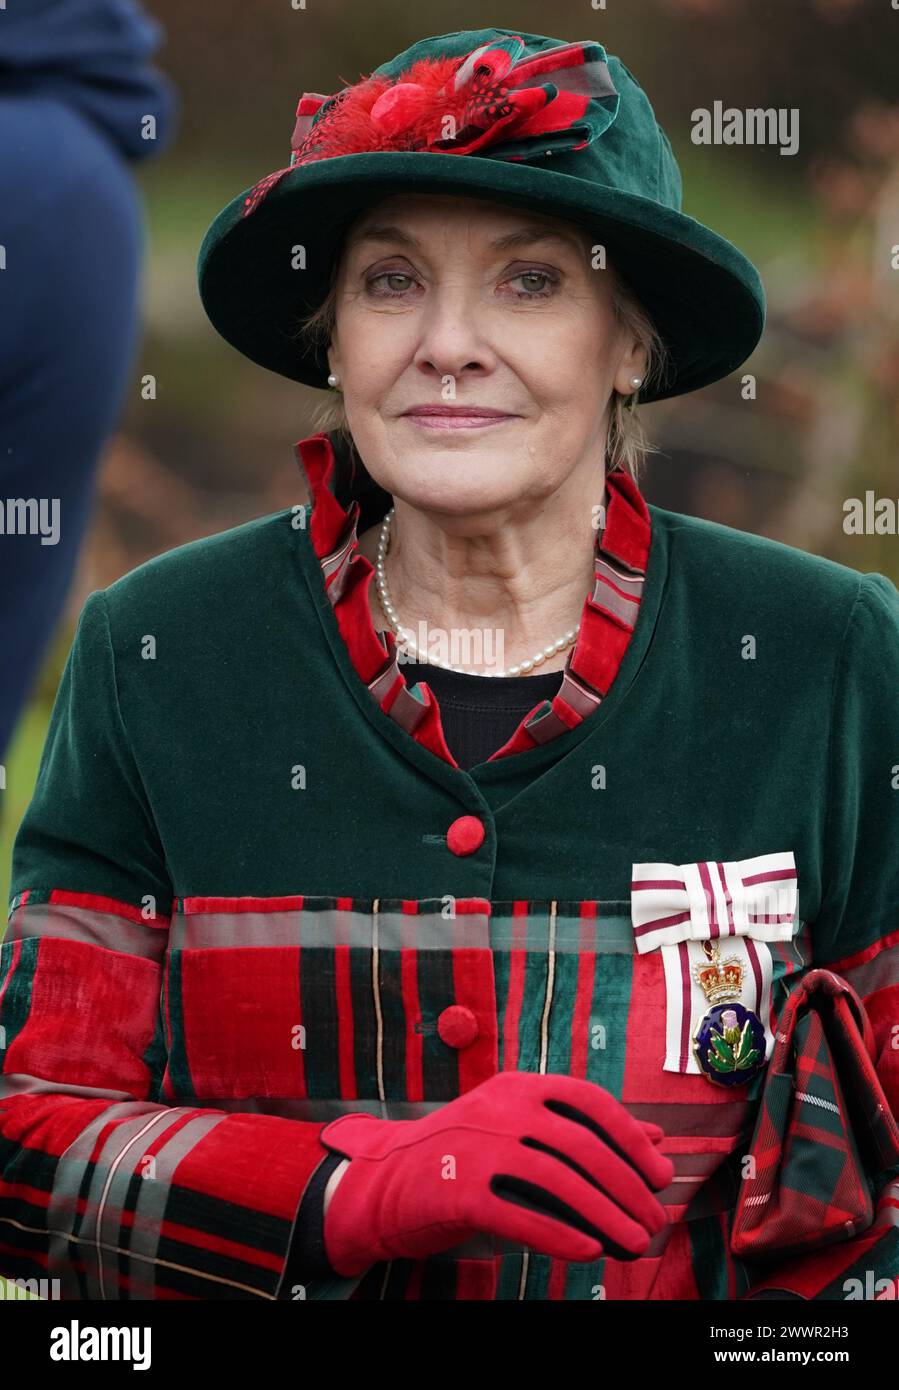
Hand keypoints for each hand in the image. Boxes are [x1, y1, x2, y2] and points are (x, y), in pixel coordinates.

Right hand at [320, 1071, 672, 1275]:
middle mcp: (499, 1109)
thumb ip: (582, 1131)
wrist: (385, 1179)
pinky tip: (588, 1251)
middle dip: (626, 1186)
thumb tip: (655, 1141)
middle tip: (652, 1219)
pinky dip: (559, 1236)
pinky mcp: (456, 1191)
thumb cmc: (465, 1155)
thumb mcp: (519, 1128)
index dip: (631, 1137)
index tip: (659, 1173)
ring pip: (557, 1180)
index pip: (588, 1100)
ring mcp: (476, 1147)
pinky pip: (519, 1216)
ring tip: (633, 1242)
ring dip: (604, 1215)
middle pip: (580, 1144)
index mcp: (517, 1087)